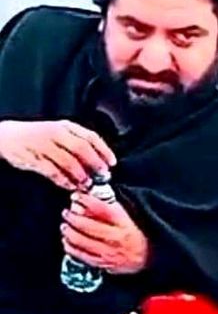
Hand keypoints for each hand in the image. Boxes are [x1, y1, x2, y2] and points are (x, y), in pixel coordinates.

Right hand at [0, 119, 115, 189]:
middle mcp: (56, 133)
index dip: (104, 151)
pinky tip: (70, 186)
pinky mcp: (33, 157)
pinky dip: (63, 180)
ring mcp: (44, 144)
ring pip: (68, 161)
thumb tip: (100, 164)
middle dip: (95, 164)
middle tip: (102, 176)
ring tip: (87, 185)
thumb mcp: (59, 135)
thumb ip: (78, 145)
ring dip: (80, 175)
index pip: (90, 136)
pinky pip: (52, 171)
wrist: (6, 136)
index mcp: (66, 126)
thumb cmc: (38, 138)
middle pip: (81, 148)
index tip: (112, 163)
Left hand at [61, 192, 148, 274]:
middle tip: (67, 213)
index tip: (76, 196)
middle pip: (87, 226)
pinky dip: (71, 248)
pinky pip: (82, 256)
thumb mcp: (129, 217)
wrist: (148, 256)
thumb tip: (90, 198)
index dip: (86, 201)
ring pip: (81, 241)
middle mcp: (116, 237)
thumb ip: (112, 208)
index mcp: (124, 223)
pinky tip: (67, 242)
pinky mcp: (104, 263)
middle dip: (72, 218)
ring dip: (69, 232)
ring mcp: (109, 252)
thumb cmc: (137, 235)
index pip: (101, 209)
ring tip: (65, 226)